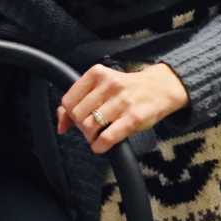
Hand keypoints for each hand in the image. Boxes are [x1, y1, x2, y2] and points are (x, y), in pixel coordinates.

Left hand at [57, 63, 188, 153]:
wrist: (160, 88)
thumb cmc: (127, 89)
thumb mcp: (101, 86)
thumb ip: (78, 100)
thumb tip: (61, 125)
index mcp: (97, 73)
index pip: (68, 100)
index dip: (69, 115)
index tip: (78, 118)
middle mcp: (109, 85)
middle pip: (77, 115)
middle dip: (81, 126)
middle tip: (91, 127)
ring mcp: (122, 101)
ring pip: (89, 127)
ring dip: (90, 137)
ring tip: (98, 135)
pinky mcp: (133, 118)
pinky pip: (107, 138)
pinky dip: (100, 146)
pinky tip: (102, 144)